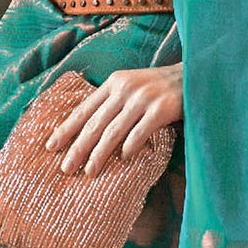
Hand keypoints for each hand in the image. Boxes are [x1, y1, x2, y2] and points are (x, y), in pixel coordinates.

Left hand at [48, 63, 182, 174]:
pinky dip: (130, 146)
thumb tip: (89, 130)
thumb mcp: (133, 87)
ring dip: (99, 153)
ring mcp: (143, 98)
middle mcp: (125, 88)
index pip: (84, 109)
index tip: (51, 146)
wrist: (196, 76)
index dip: (66, 128)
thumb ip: (114, 102)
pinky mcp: (162, 108)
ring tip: (89, 171)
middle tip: (65, 168)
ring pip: (113, 130)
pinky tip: (124, 159)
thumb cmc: (161, 88)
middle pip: (95, 123)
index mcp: (114, 83)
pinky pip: (140, 131)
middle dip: (77, 147)